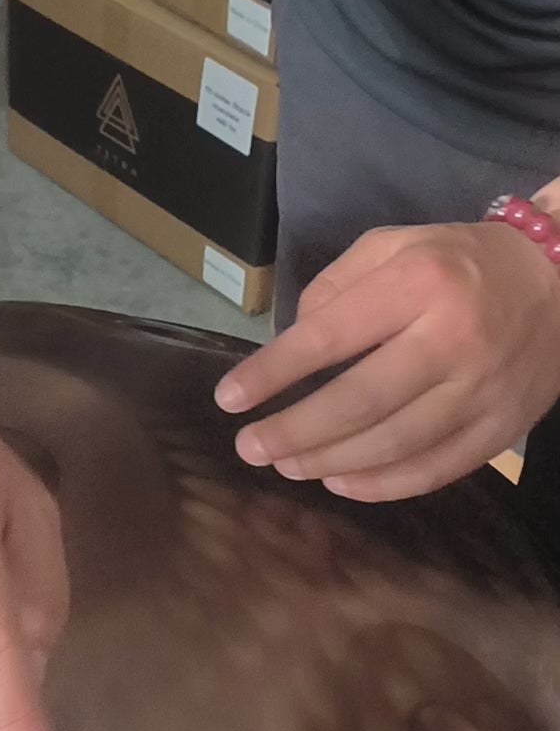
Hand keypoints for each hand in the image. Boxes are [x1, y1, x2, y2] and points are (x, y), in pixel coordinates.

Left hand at [214, 222, 559, 500]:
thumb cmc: (461, 263)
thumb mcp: (396, 245)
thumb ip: (337, 287)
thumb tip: (290, 343)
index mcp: (419, 283)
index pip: (330, 336)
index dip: (273, 372)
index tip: (229, 398)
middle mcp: (452, 338)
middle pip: (359, 402)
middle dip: (294, 431)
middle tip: (250, 447)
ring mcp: (482, 390)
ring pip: (393, 444)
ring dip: (329, 462)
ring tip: (287, 465)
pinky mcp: (502, 428)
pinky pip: (434, 470)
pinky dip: (382, 485)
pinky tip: (342, 483)